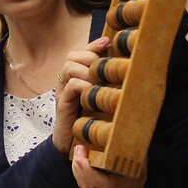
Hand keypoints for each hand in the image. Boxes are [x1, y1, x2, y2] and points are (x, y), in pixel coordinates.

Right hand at [51, 37, 109, 157]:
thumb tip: (124, 67)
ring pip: (69, 66)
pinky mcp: (63, 105)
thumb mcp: (99, 98)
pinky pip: (71, 85)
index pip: (80, 52)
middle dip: (89, 56)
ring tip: (98, 81)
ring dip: (86, 70)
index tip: (108, 41)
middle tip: (103, 68)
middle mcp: (66, 82)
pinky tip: (93, 92)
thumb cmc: (90, 121)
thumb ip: (106, 83)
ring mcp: (63, 92)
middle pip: (72, 56)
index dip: (92, 45)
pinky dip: (83, 85)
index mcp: (75, 78)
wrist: (73, 146)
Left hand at [71, 144, 145, 187]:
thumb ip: (121, 137)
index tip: (80, 153)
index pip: (108, 185)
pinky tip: (81, 168)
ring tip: (77, 157)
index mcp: (135, 179)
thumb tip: (108, 123)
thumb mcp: (133, 140)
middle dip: (80, 169)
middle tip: (77, 151)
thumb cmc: (138, 145)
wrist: (142, 155)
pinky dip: (83, 180)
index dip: (88, 171)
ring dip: (79, 174)